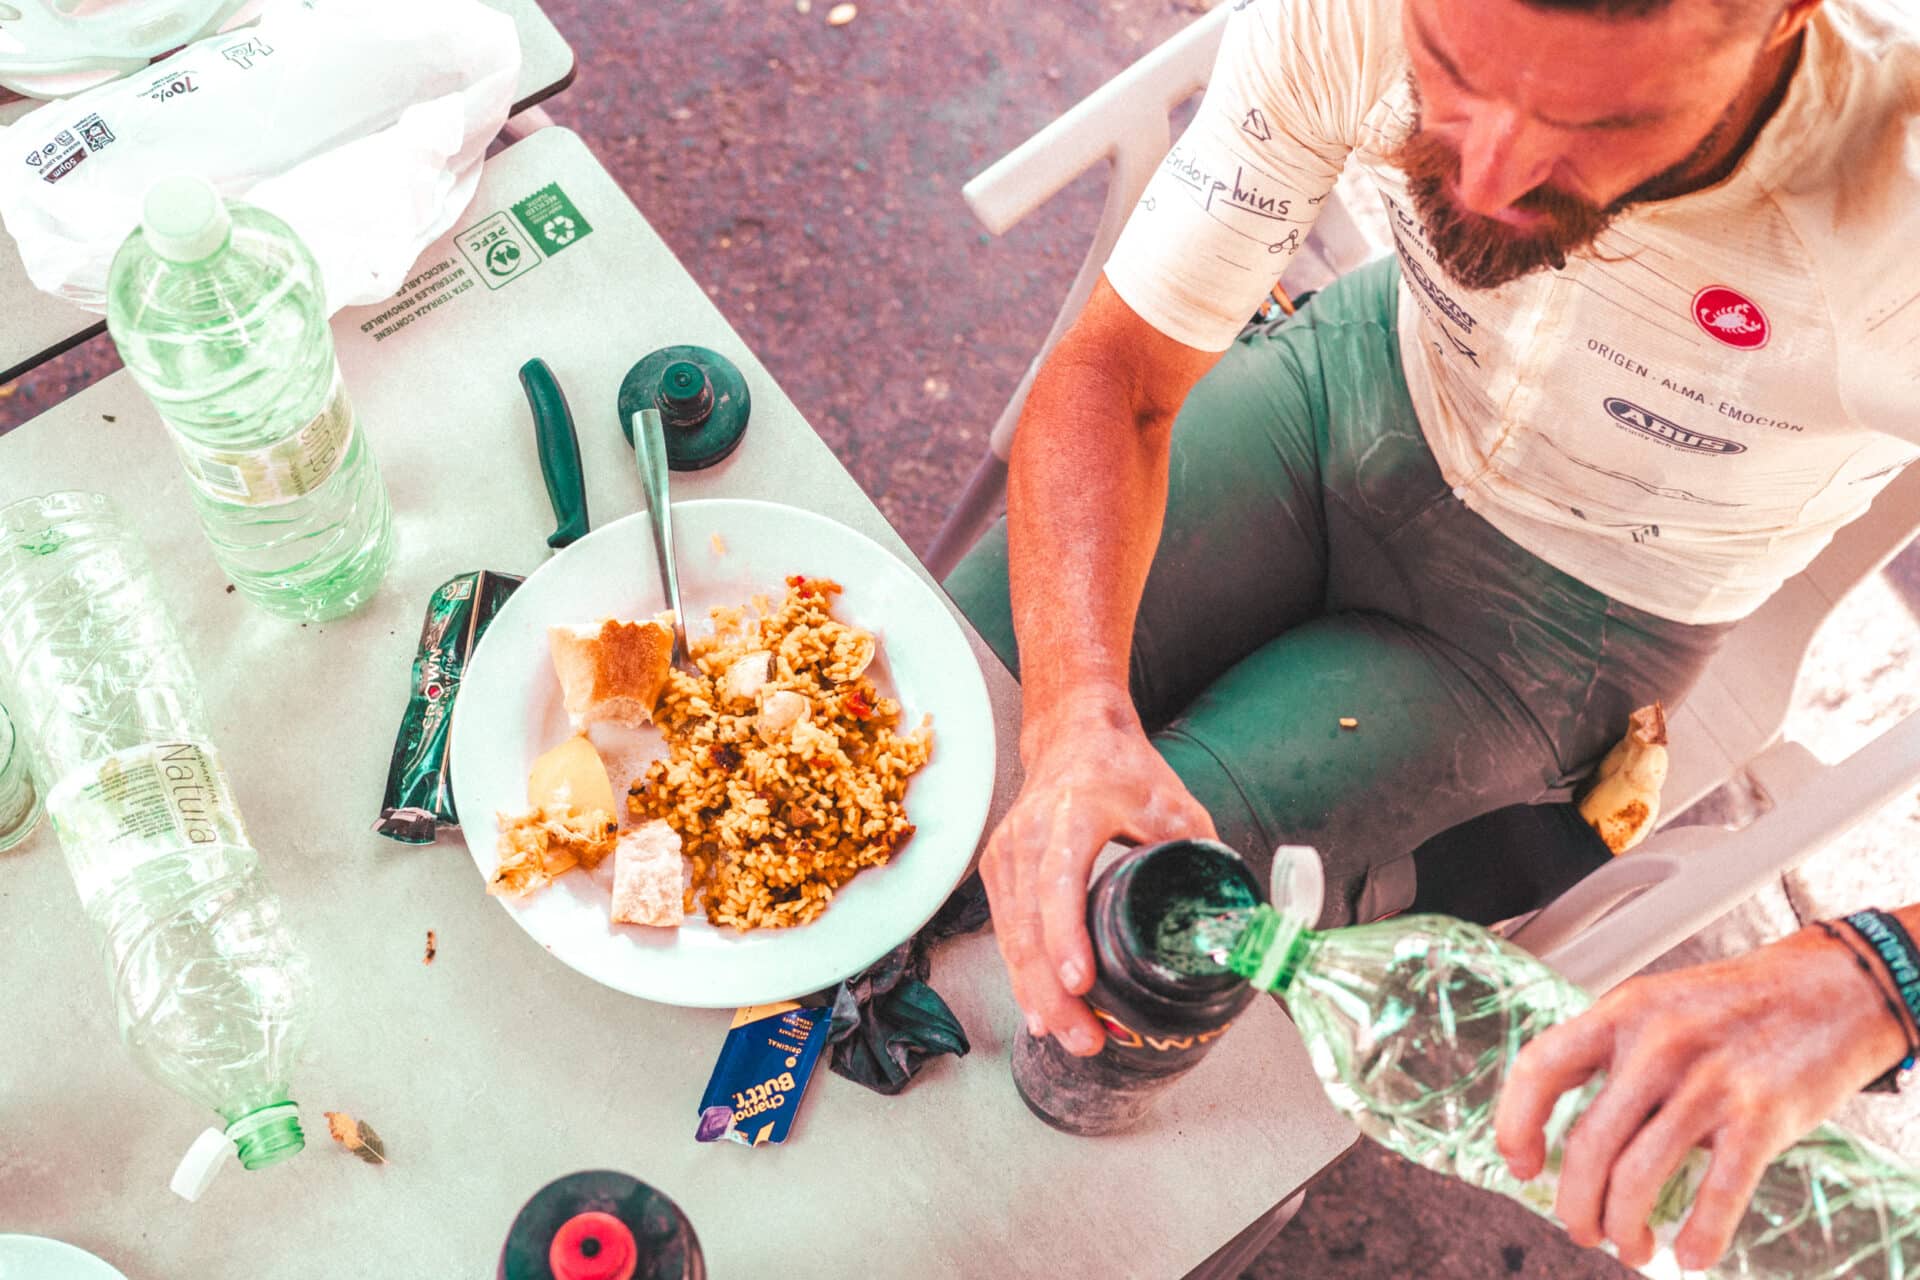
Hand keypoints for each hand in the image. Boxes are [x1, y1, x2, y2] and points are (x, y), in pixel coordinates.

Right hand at [981, 704, 1216, 1056]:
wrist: (1073, 735)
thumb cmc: (1123, 770)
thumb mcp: (1174, 805)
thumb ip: (1203, 858)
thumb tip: (1236, 923)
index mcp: (1072, 813)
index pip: (1059, 881)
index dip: (1067, 936)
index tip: (1081, 982)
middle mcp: (1028, 835)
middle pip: (1029, 925)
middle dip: (1054, 991)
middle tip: (1086, 1038)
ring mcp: (1005, 854)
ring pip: (1012, 937)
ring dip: (1037, 994)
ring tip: (1071, 1037)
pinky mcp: (996, 871)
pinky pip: (1005, 932)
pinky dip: (1022, 975)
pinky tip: (1040, 1012)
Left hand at [1493, 928, 1909, 1270]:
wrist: (1832, 988)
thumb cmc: (1736, 1006)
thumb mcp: (1657, 1006)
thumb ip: (1613, 1055)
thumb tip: (1569, 1130)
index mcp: (1621, 1013)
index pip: (1539, 1068)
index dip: (1516, 1124)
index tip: (1521, 1166)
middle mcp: (1657, 1044)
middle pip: (1588, 1144)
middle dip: (1576, 1204)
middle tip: (1583, 1230)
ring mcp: (1709, 1081)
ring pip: (1638, 1176)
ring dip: (1624, 1228)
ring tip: (1630, 1247)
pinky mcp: (1761, 1116)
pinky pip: (1717, 1193)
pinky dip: (1699, 1236)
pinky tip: (1691, 1254)